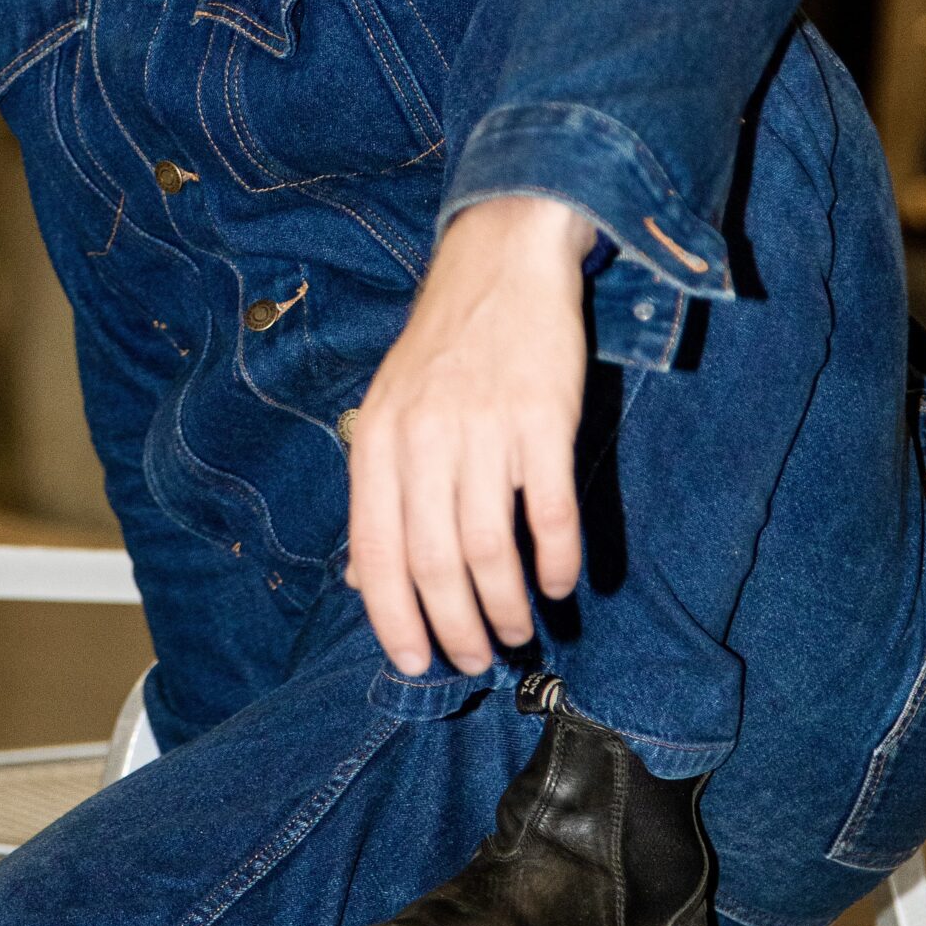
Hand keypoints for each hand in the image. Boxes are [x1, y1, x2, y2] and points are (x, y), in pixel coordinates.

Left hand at [346, 195, 592, 676]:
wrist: (502, 263)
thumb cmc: (444, 348)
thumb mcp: (389, 412)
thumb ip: (376, 495)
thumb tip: (363, 581)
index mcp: (377, 441)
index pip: (376, 553)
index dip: (395, 619)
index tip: (415, 663)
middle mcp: (423, 438)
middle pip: (434, 563)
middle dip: (456, 627)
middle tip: (478, 657)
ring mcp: (484, 428)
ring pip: (490, 549)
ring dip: (507, 606)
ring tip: (519, 630)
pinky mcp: (542, 419)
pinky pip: (550, 513)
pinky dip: (557, 561)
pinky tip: (562, 583)